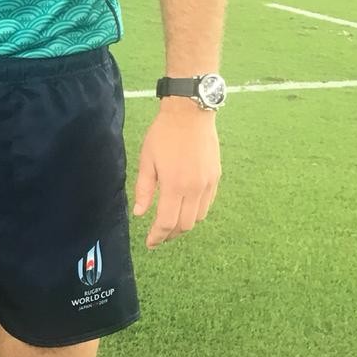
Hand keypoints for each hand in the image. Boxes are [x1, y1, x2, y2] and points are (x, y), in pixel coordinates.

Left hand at [132, 102, 220, 248]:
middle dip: (170, 234)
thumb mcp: (147, 160)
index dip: (157, 236)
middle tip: (159, 234)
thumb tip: (140, 214)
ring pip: (198, 217)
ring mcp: (208, 183)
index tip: (150, 243)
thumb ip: (144, 189)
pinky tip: (185, 207)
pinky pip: (208, 204)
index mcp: (175, 185)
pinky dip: (196, 212)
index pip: (167, 223)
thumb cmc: (163, 134)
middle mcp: (195, 188)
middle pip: (184, 225)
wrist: (190, 113)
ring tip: (171, 222)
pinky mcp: (216, 177)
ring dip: (184, 224)